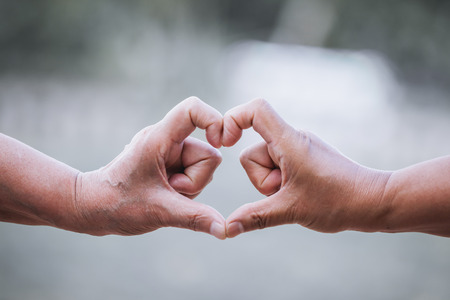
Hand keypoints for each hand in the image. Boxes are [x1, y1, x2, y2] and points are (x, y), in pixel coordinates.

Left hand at [74, 97, 225, 238]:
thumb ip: (195, 218)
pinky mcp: (170, 163)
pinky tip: (167, 195)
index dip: (214, 121)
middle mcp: (166, 140)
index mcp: (159, 139)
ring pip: (204, 167)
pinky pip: (195, 173)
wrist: (91, 208)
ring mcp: (169, 152)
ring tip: (165, 194)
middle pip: (209, 153)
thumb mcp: (159, 212)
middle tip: (169, 191)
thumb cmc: (116, 205)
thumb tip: (225, 230)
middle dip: (195, 180)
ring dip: (191, 186)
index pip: (192, 109)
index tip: (219, 144)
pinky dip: (187, 188)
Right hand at [222, 99, 390, 237]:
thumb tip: (226, 228)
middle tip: (286, 192)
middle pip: (252, 151)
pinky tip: (300, 194)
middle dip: (261, 178)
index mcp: (289, 142)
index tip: (225, 142)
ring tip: (296, 194)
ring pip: (264, 163)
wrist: (374, 202)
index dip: (233, 119)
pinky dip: (281, 182)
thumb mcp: (291, 210)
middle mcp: (292, 139)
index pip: (255, 110)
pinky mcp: (304, 158)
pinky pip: (278, 166)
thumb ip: (254, 217)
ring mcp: (298, 149)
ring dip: (272, 183)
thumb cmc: (338, 202)